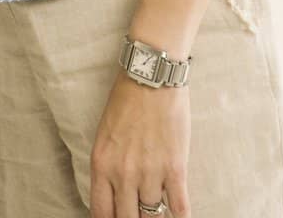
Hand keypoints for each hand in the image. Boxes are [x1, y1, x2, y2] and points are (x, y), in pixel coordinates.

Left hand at [89, 72, 190, 217]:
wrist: (151, 78)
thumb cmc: (126, 101)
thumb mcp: (105, 135)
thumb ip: (107, 166)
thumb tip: (114, 194)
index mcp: (102, 164)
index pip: (101, 213)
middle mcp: (123, 174)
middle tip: (138, 215)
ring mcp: (150, 173)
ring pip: (153, 216)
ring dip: (156, 217)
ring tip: (157, 213)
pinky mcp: (175, 169)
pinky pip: (179, 207)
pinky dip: (180, 217)